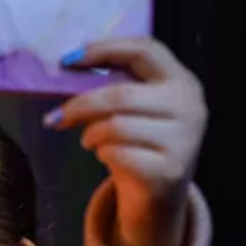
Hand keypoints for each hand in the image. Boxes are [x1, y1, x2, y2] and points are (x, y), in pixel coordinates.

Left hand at [44, 37, 206, 245]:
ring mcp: (183, 140)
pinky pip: (117, 154)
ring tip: (90, 140)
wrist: (160, 196)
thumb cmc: (140, 144)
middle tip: (56, 117)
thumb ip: (113, 88)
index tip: (67, 60)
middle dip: (80, 105)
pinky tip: (107, 156)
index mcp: (181, 82)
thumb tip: (67, 71)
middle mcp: (189, 107)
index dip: (104, 49)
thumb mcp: (135, 110)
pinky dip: (102, 154)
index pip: (145, 50)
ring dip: (91, 134)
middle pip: (120, 94)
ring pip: (115, 126)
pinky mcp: (169, 171)